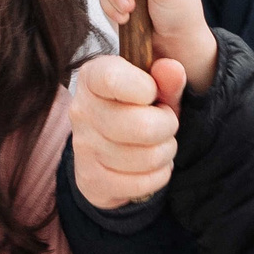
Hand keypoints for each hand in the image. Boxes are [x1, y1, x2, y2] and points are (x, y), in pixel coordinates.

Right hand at [70, 55, 186, 209]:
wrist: (120, 142)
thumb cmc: (142, 104)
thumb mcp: (159, 85)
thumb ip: (167, 77)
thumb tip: (172, 69)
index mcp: (93, 76)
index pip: (113, 79)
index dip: (146, 88)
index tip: (153, 92)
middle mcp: (81, 110)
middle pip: (142, 126)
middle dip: (168, 126)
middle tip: (165, 122)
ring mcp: (83, 147)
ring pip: (148, 158)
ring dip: (165, 152)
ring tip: (158, 142)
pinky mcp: (91, 180)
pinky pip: (143, 183)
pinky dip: (158, 175)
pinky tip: (151, 164)